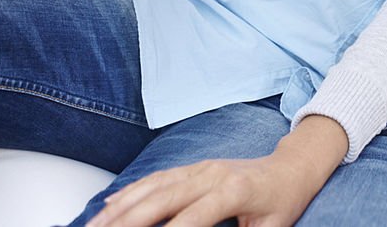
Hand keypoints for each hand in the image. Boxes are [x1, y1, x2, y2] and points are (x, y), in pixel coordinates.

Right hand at [86, 156, 317, 226]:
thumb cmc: (283, 200)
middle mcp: (213, 174)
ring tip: (94, 225)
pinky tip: (110, 205)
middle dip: (129, 220)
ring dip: (121, 207)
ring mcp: (201, 168)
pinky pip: (157, 177)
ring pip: (153, 185)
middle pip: (163, 197)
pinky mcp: (193, 167)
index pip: (195, 216)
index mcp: (235, 190)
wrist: (291, 166)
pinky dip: (132, 191)